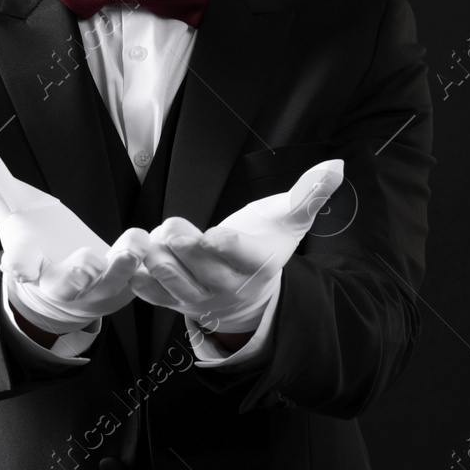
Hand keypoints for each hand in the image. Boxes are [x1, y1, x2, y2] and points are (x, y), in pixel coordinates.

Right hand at [0, 134, 141, 335]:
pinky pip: (142, 280)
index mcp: (31, 262)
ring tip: (134, 244)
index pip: (21, 265)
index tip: (19, 266)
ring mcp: (97, 287)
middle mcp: (62, 281)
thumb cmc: (34, 241)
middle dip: (78, 273)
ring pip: (111, 283)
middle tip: (87, 261)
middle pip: (68, 284)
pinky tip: (159, 243)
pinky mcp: (126, 284)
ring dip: (122, 266)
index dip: (20, 265)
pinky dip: (151, 265)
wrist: (61, 288)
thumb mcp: (11, 206)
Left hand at [130, 159, 343, 333]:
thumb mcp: (290, 221)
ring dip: (158, 259)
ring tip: (151, 239)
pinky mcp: (176, 302)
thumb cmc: (267, 247)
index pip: (241, 255)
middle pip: (201, 267)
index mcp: (256, 263)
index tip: (211, 235)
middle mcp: (227, 285)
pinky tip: (133, 259)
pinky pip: (153, 296)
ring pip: (174, 282)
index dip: (225, 245)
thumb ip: (309, 194)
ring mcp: (200, 297)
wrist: (251, 294)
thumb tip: (336, 167)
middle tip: (173, 226)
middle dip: (184, 244)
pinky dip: (140, 279)